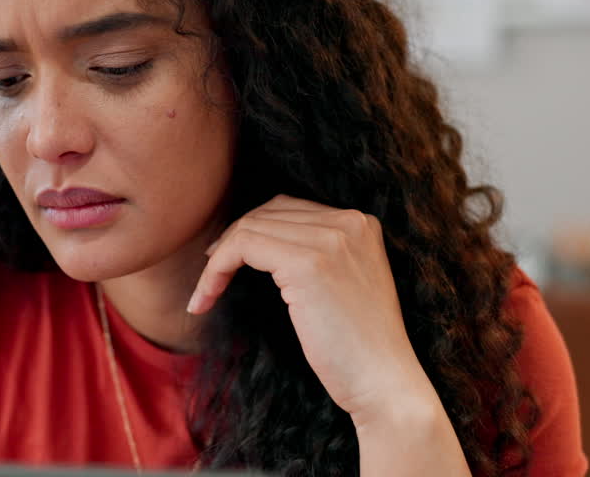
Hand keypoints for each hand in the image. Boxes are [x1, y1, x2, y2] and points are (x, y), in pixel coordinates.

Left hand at [186, 194, 434, 425]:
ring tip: (204, 294)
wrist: (385, 382)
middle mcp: (349, 221)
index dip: (251, 231)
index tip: (225, 262)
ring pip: (249, 228)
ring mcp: (330, 238)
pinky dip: (215, 271)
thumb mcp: (343, 284)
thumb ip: (316, 253)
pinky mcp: (308, 263)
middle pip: (267, 212)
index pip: (289, 208)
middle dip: (231, 241)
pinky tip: (205, 298)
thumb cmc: (359, 347)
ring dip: (217, 262)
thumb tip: (257, 241)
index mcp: (361, 222)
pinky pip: (242, 247)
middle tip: (210, 276)